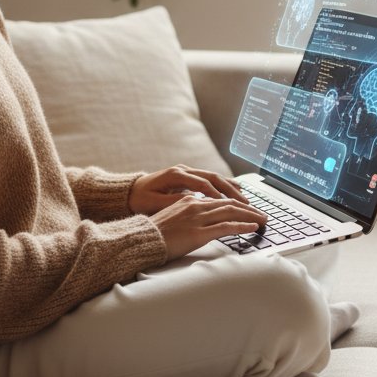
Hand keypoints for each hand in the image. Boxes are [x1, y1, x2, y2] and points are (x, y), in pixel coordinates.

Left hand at [129, 164, 249, 214]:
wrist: (129, 192)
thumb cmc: (140, 199)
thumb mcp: (154, 203)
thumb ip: (174, 203)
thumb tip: (194, 203)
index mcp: (176, 175)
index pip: (203, 184)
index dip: (218, 195)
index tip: (230, 206)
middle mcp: (184, 170)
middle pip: (213, 178)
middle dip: (231, 192)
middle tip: (247, 205)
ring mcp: (187, 172)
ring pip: (214, 177)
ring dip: (231, 188)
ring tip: (246, 200)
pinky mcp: (188, 177)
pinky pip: (210, 180)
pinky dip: (224, 186)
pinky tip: (235, 192)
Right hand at [129, 165, 263, 260]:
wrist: (141, 241)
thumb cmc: (153, 234)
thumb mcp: (171, 218)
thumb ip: (187, 214)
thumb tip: (201, 218)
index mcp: (189, 200)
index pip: (219, 199)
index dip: (236, 203)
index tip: (248, 208)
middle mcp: (195, 205)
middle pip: (229, 204)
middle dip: (248, 209)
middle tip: (262, 214)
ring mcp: (198, 218)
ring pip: (231, 212)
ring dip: (250, 216)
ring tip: (263, 220)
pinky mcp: (199, 233)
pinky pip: (226, 227)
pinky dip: (242, 226)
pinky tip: (252, 228)